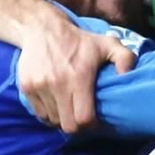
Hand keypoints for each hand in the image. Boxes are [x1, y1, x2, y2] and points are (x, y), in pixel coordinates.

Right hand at [16, 14, 135, 131]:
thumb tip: (128, 75)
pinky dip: (48, 113)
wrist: (42, 29)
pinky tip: (56, 102)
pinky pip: (39, 113)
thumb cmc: (79, 40)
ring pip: (52, 121)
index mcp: (79, 77)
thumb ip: (125, 58)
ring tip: (68, 108)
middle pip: (68, 125)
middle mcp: (57, 84)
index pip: (84, 118)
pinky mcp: (26, 88)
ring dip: (62, 118)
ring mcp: (39, 87)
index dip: (91, 124)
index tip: (95, 119)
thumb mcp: (107, 43)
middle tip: (81, 117)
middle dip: (77, 126)